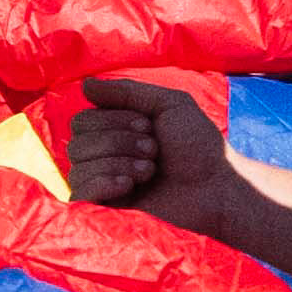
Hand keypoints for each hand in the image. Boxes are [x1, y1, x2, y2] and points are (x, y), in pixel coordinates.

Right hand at [64, 74, 230, 223]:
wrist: (213, 187)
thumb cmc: (198, 144)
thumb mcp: (169, 104)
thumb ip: (127, 91)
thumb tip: (84, 84)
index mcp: (116, 127)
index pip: (83, 120)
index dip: (112, 121)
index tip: (148, 127)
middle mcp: (106, 152)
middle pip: (77, 142)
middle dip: (118, 143)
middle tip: (154, 151)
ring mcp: (105, 180)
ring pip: (78, 167)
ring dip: (117, 164)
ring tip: (149, 171)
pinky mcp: (108, 206)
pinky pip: (79, 193)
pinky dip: (102, 184)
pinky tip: (129, 186)